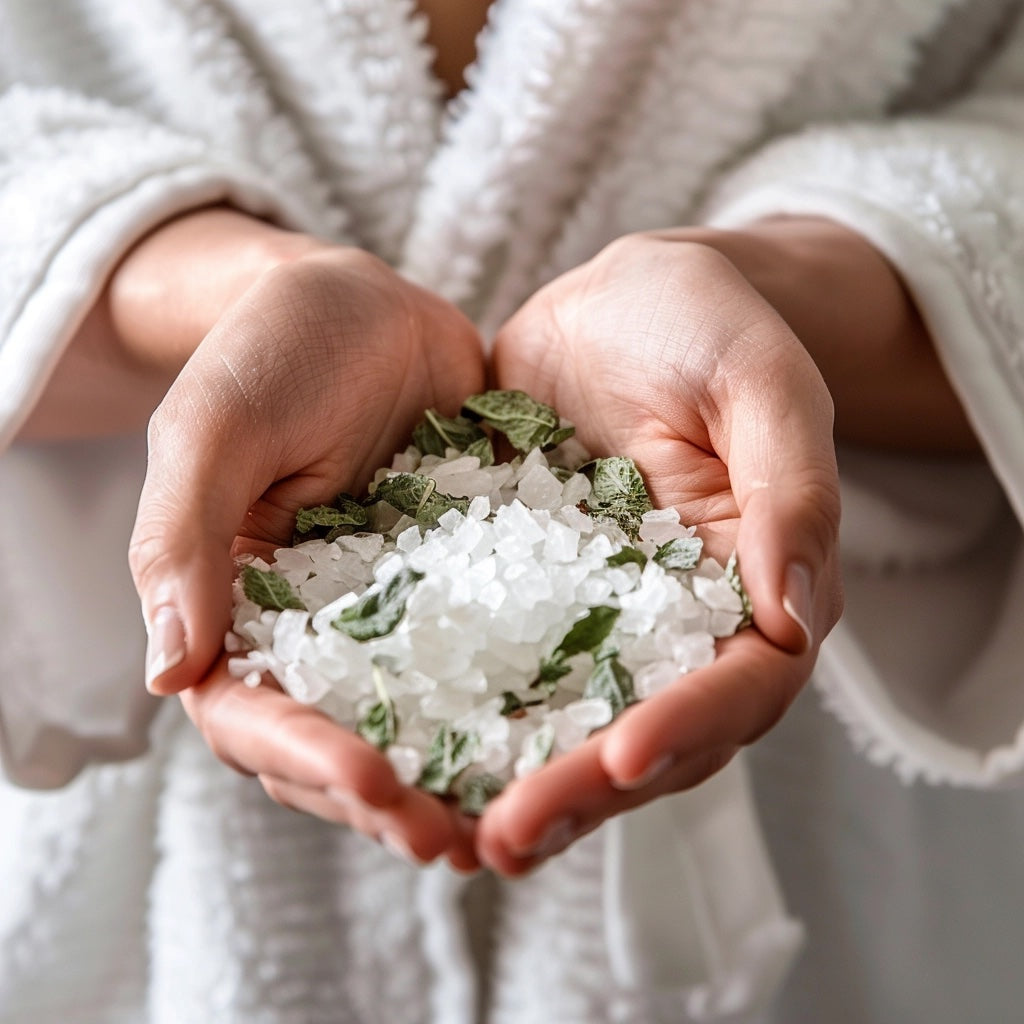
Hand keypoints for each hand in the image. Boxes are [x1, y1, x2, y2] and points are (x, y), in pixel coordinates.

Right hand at [127, 225, 484, 864]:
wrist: (367, 310)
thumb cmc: (273, 352)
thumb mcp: (216, 428)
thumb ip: (184, 540)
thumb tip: (167, 671)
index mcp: (239, 611)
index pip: (255, 714)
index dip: (307, 758)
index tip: (374, 782)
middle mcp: (318, 634)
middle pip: (339, 746)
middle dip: (391, 801)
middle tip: (458, 841)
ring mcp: (396, 620)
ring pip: (418, 723)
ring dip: (459, 779)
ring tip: (518, 819)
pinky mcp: (464, 590)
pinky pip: (488, 658)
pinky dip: (518, 701)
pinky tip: (569, 728)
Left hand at [477, 228, 844, 873]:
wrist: (622, 304)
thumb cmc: (708, 326)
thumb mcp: (762, 384)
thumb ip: (792, 491)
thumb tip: (794, 614)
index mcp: (752, 587)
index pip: (739, 686)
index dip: (687, 728)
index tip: (620, 756)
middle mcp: (677, 624)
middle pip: (648, 735)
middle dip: (583, 790)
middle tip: (504, 839)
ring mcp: (599, 618)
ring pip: (570, 722)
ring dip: (518, 782)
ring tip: (449, 834)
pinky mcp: (530, 595)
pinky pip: (501, 666)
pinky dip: (462, 714)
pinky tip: (402, 747)